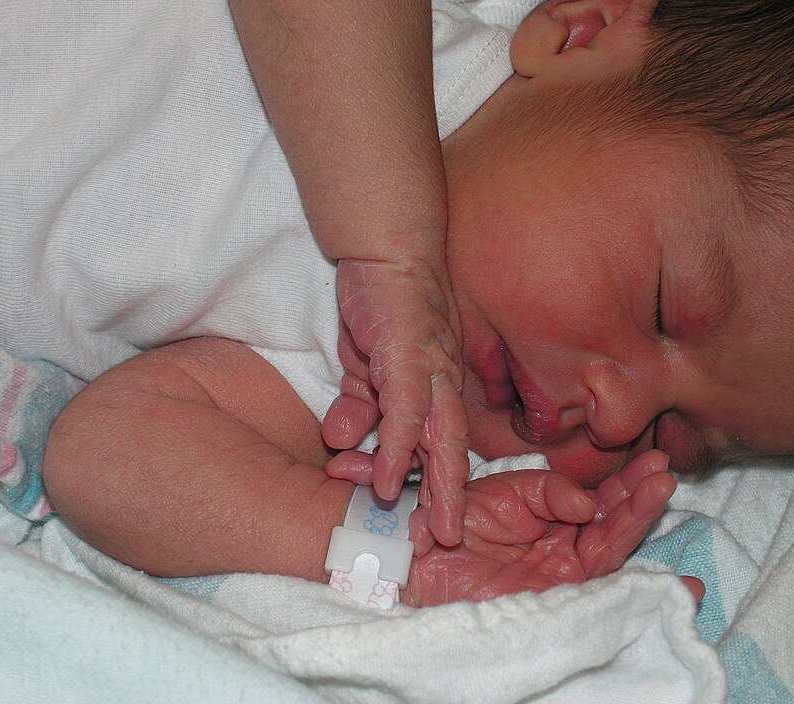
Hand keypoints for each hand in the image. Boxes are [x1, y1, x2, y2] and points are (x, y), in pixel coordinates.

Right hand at [322, 257, 469, 545]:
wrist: (387, 250)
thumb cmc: (384, 308)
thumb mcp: (368, 366)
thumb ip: (360, 403)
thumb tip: (341, 437)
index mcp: (437, 390)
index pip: (445, 446)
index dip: (442, 488)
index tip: (433, 528)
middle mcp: (442, 385)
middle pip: (452, 452)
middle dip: (450, 501)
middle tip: (442, 543)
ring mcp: (431, 371)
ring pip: (439, 438)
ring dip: (433, 486)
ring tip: (423, 529)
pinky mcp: (410, 355)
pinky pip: (407, 410)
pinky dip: (398, 447)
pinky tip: (387, 479)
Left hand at [405, 451, 690, 606]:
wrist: (418, 559)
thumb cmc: (453, 520)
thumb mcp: (505, 490)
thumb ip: (548, 490)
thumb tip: (588, 506)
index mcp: (552, 514)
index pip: (598, 499)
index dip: (626, 482)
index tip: (654, 461)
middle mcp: (564, 544)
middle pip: (612, 522)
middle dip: (640, 496)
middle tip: (665, 470)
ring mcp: (562, 574)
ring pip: (611, 549)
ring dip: (638, 520)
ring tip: (662, 490)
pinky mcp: (555, 601)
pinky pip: (600, 593)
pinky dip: (636, 587)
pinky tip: (679, 585)